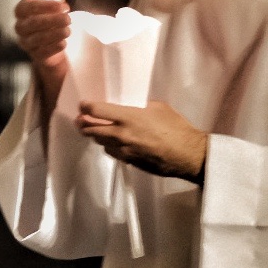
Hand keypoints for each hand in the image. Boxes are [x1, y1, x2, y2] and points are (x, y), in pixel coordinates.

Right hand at [14, 0, 70, 113]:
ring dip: (54, 34)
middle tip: (68, 18)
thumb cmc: (50, 14)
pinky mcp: (36, 56)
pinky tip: (64, 43)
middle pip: (32, 24)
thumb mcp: (48, 0)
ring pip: (37, 39)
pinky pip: (42, 53)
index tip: (64, 6)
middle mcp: (20, 27)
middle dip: (52, 21)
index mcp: (21, 11)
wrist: (55, 37)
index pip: (27, 7)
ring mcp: (26, 43)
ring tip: (68, 31)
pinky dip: (54, 47)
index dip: (45, 6)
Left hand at [76, 100, 207, 182]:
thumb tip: (135, 107)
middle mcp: (122, 134)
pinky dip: (109, 146)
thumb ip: (141, 107)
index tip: (83, 105)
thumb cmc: (177, 128)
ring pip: (101, 142)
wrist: (187, 154)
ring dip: (95, 136)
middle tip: (80, 120)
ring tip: (92, 131)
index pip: (97, 111)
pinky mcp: (129, 161)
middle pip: (92, 130)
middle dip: (83, 124)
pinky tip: (111, 143)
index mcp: (128, 117)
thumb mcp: (159, 107)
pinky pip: (113, 152)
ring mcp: (124, 150)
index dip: (86, 107)